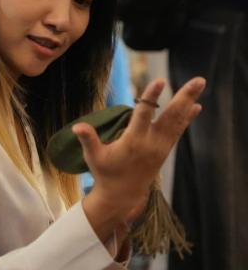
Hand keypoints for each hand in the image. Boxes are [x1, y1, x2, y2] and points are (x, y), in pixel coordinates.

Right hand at [74, 77, 204, 240]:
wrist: (123, 196)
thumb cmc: (105, 173)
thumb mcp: (93, 157)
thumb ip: (88, 139)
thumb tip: (77, 126)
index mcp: (134, 141)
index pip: (144, 114)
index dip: (151, 96)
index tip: (161, 80)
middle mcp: (152, 143)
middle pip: (171, 115)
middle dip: (184, 97)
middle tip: (198, 80)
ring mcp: (161, 147)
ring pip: (178, 121)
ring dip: (189, 102)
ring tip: (200, 84)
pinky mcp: (164, 150)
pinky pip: (178, 130)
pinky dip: (187, 117)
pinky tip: (195, 107)